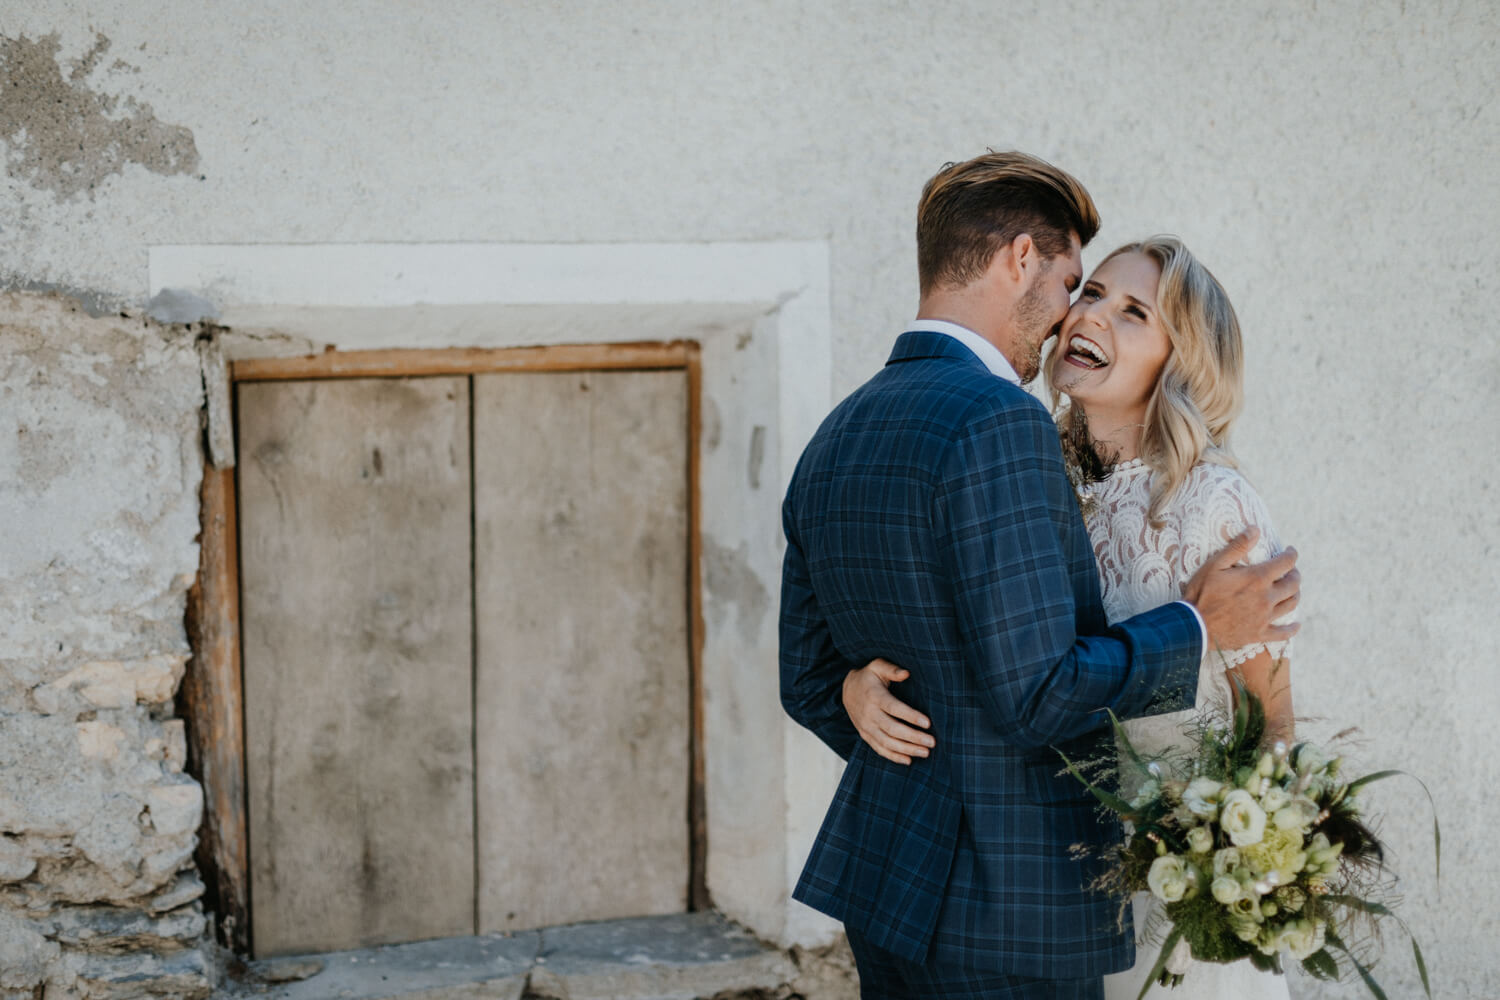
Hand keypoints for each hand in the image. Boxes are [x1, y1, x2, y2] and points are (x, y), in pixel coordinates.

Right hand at [842, 658, 933, 764]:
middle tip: (932, 742)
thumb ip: (892, 669)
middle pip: (892, 729)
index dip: (911, 716)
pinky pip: (879, 749)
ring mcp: (866, 727)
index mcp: (874, 696)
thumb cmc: (868, 677)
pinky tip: (908, 760)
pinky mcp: (865, 735)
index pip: (894, 708)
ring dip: (906, 749)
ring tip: (925, 752)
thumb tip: (907, 673)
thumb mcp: (877, 666)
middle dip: (913, 737)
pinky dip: (893, 756)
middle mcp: (869, 714)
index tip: (928, 723)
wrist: (846, 690)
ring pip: (887, 742)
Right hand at [1182, 527, 1301, 651]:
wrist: (1194, 626)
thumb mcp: (1214, 565)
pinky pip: (1283, 633)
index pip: (1286, 562)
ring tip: (1293, 590)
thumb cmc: (1201, 593)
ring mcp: (1265, 617)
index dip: (1291, 554)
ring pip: (1291, 604)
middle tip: (1291, 570)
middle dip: (1295, 574)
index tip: (1290, 551)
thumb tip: (1255, 529)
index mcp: (1257, 579)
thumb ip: (1237, 547)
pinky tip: (1296, 625)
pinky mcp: (1259, 634)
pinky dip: (1292, 628)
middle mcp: (1266, 598)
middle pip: (1294, 584)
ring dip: (1296, 595)